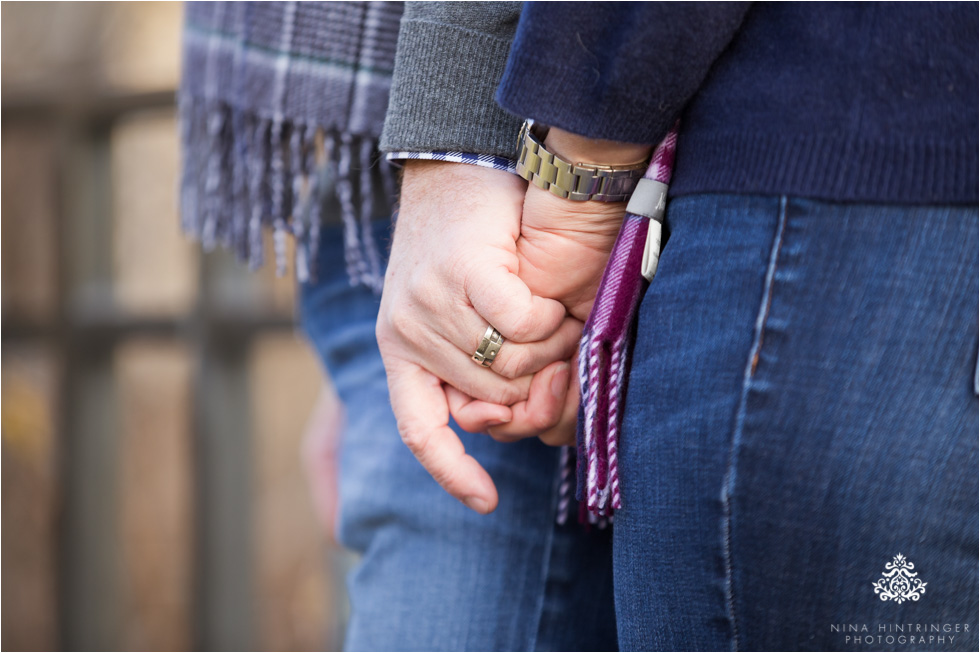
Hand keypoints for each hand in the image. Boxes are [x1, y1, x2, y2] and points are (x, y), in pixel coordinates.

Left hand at [376, 160, 582, 512]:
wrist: (452, 170)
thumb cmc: (466, 244)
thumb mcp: (454, 309)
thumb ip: (479, 362)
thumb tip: (517, 417)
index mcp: (398, 349)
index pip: (418, 429)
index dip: (452, 471)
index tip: (485, 503)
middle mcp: (405, 333)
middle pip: (493, 397)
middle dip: (537, 379)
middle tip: (559, 344)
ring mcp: (428, 305)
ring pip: (512, 364)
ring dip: (548, 345)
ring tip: (552, 314)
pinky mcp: (461, 274)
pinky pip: (523, 325)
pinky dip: (547, 317)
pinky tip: (547, 297)